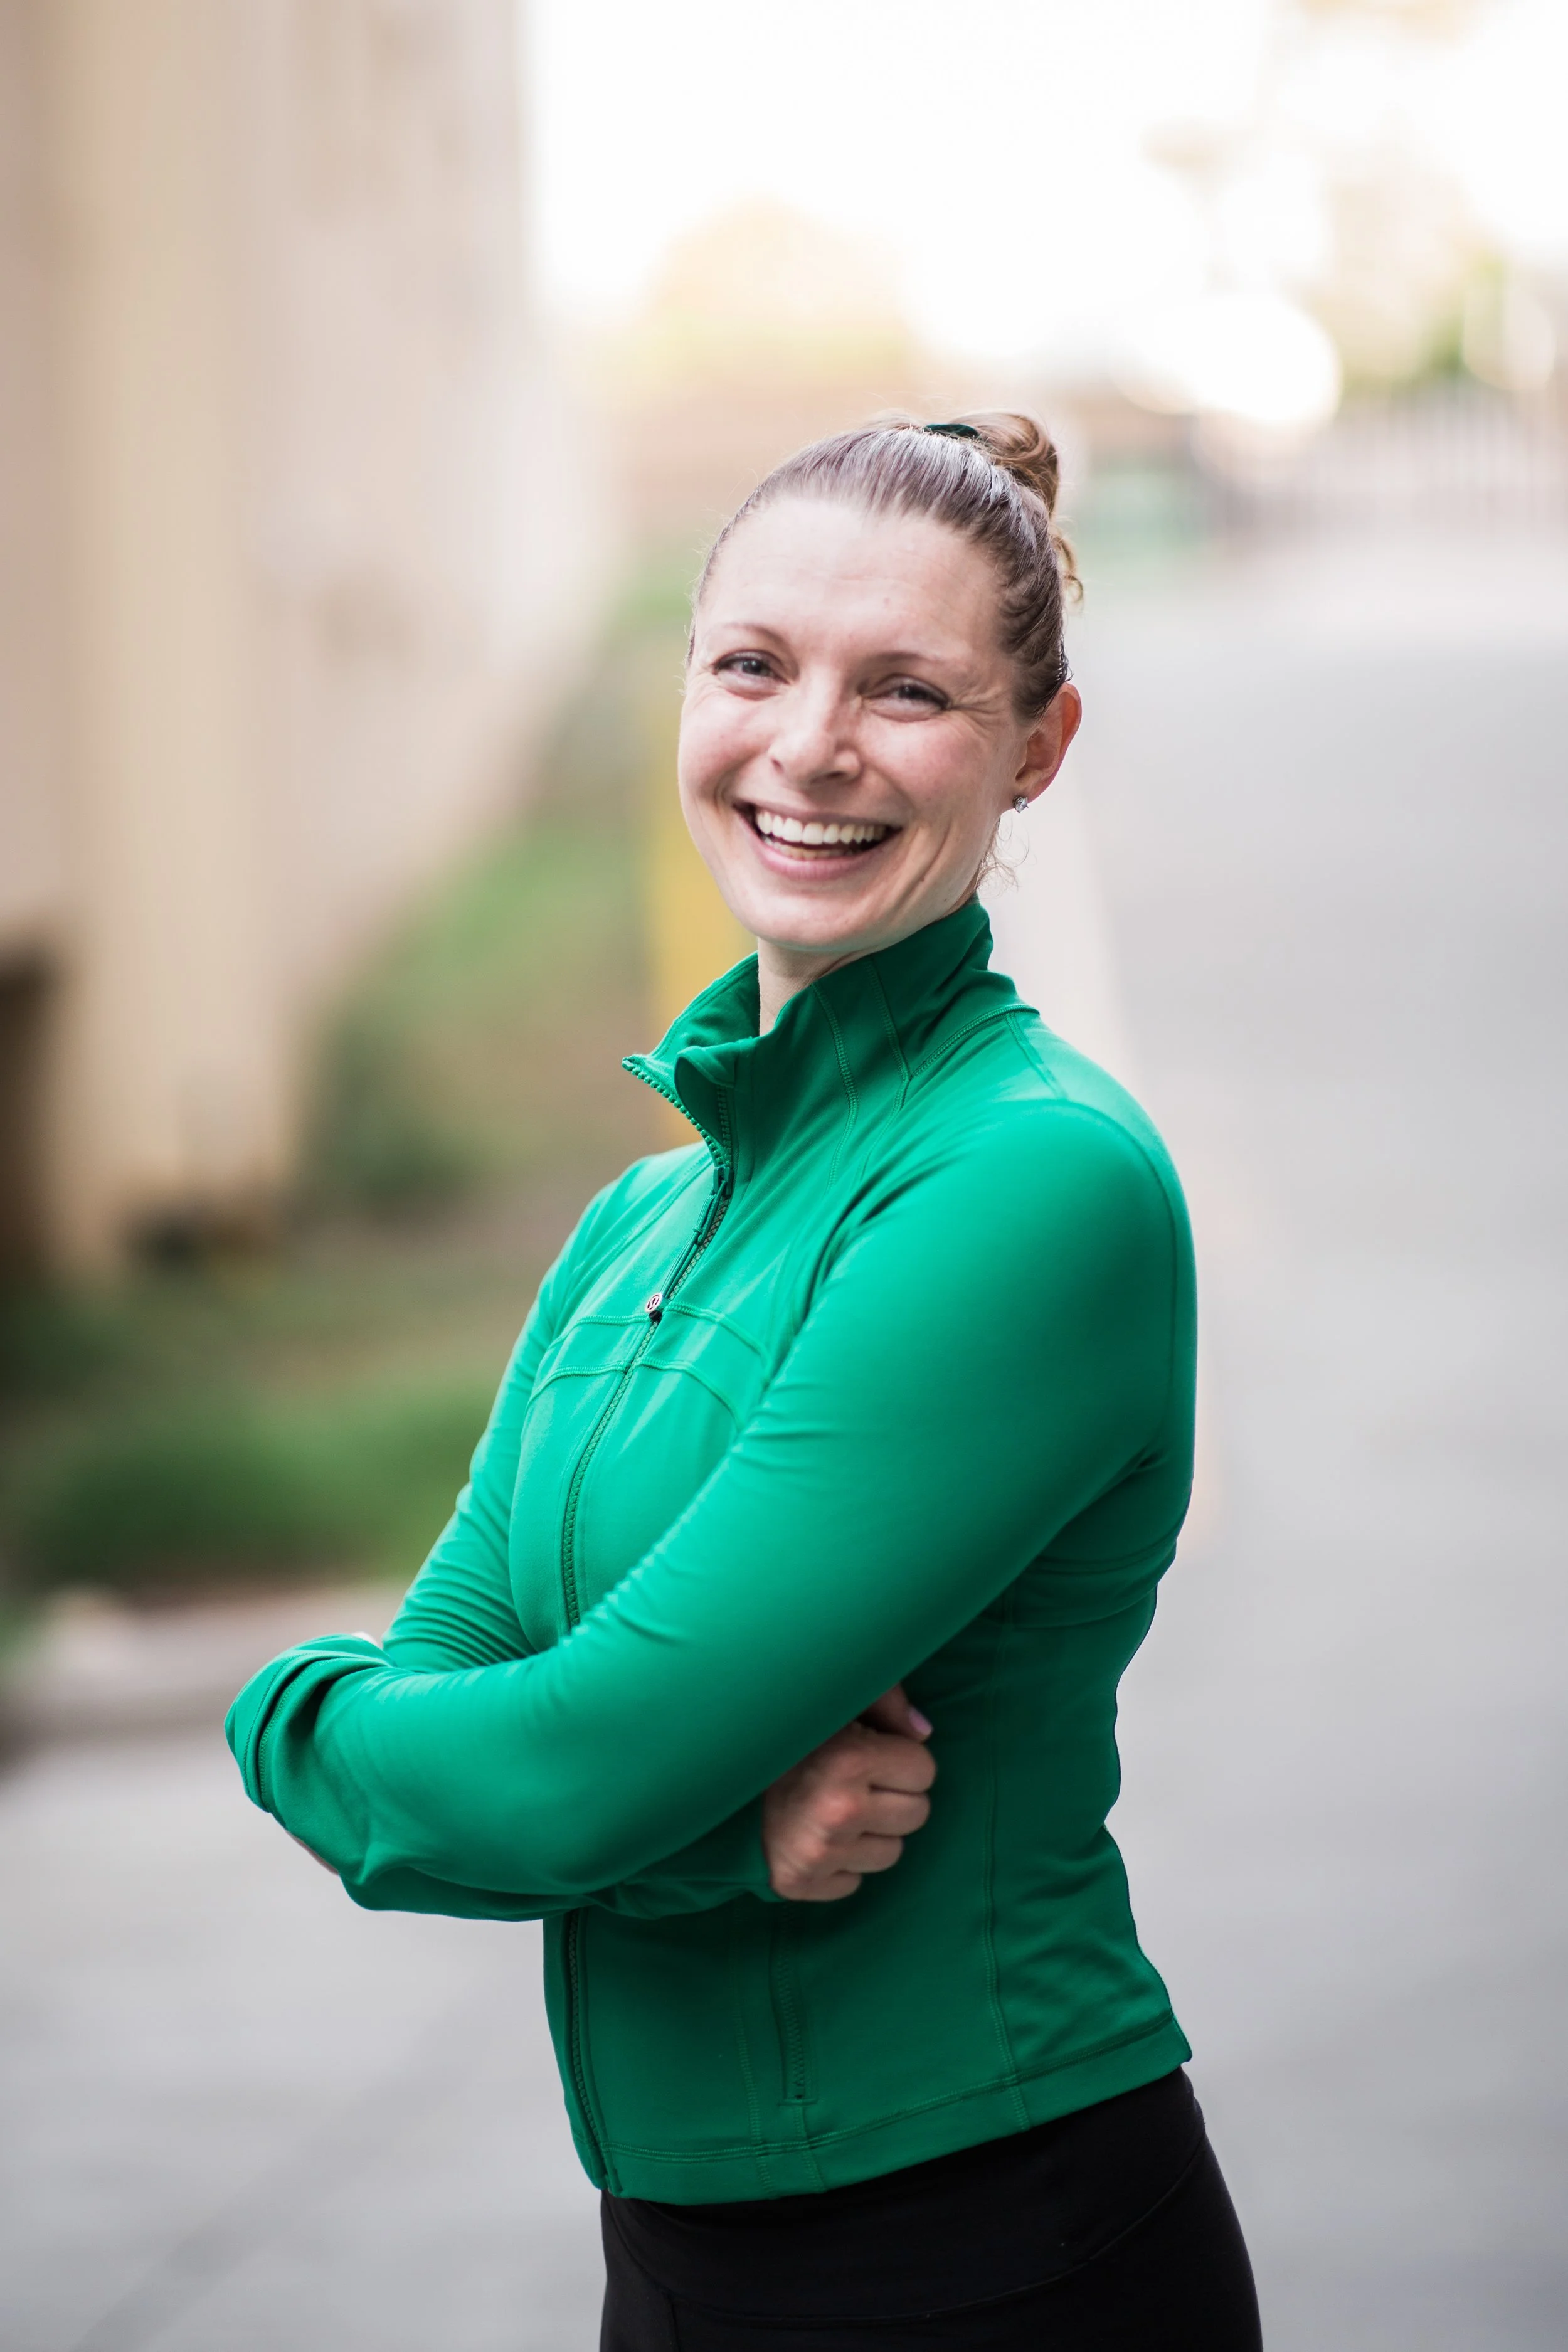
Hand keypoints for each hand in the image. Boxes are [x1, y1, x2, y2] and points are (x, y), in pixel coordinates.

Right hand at [763, 1684, 934, 1901]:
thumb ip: (887, 1701)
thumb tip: (925, 1733)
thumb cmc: (787, 1733)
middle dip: (893, 1796)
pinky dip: (841, 1863)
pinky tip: (816, 1834)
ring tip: (835, 1807)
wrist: (716, 1775)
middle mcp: (839, 1811)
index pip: (924, 1770)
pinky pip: (854, 1882)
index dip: (901, 1759)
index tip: (871, 1752)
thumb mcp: (838, 1700)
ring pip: (891, 1853)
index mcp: (850, 1759)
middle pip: (917, 1814)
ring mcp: (820, 1853)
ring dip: (871, 1833)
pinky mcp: (801, 1884)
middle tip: (856, 1781)